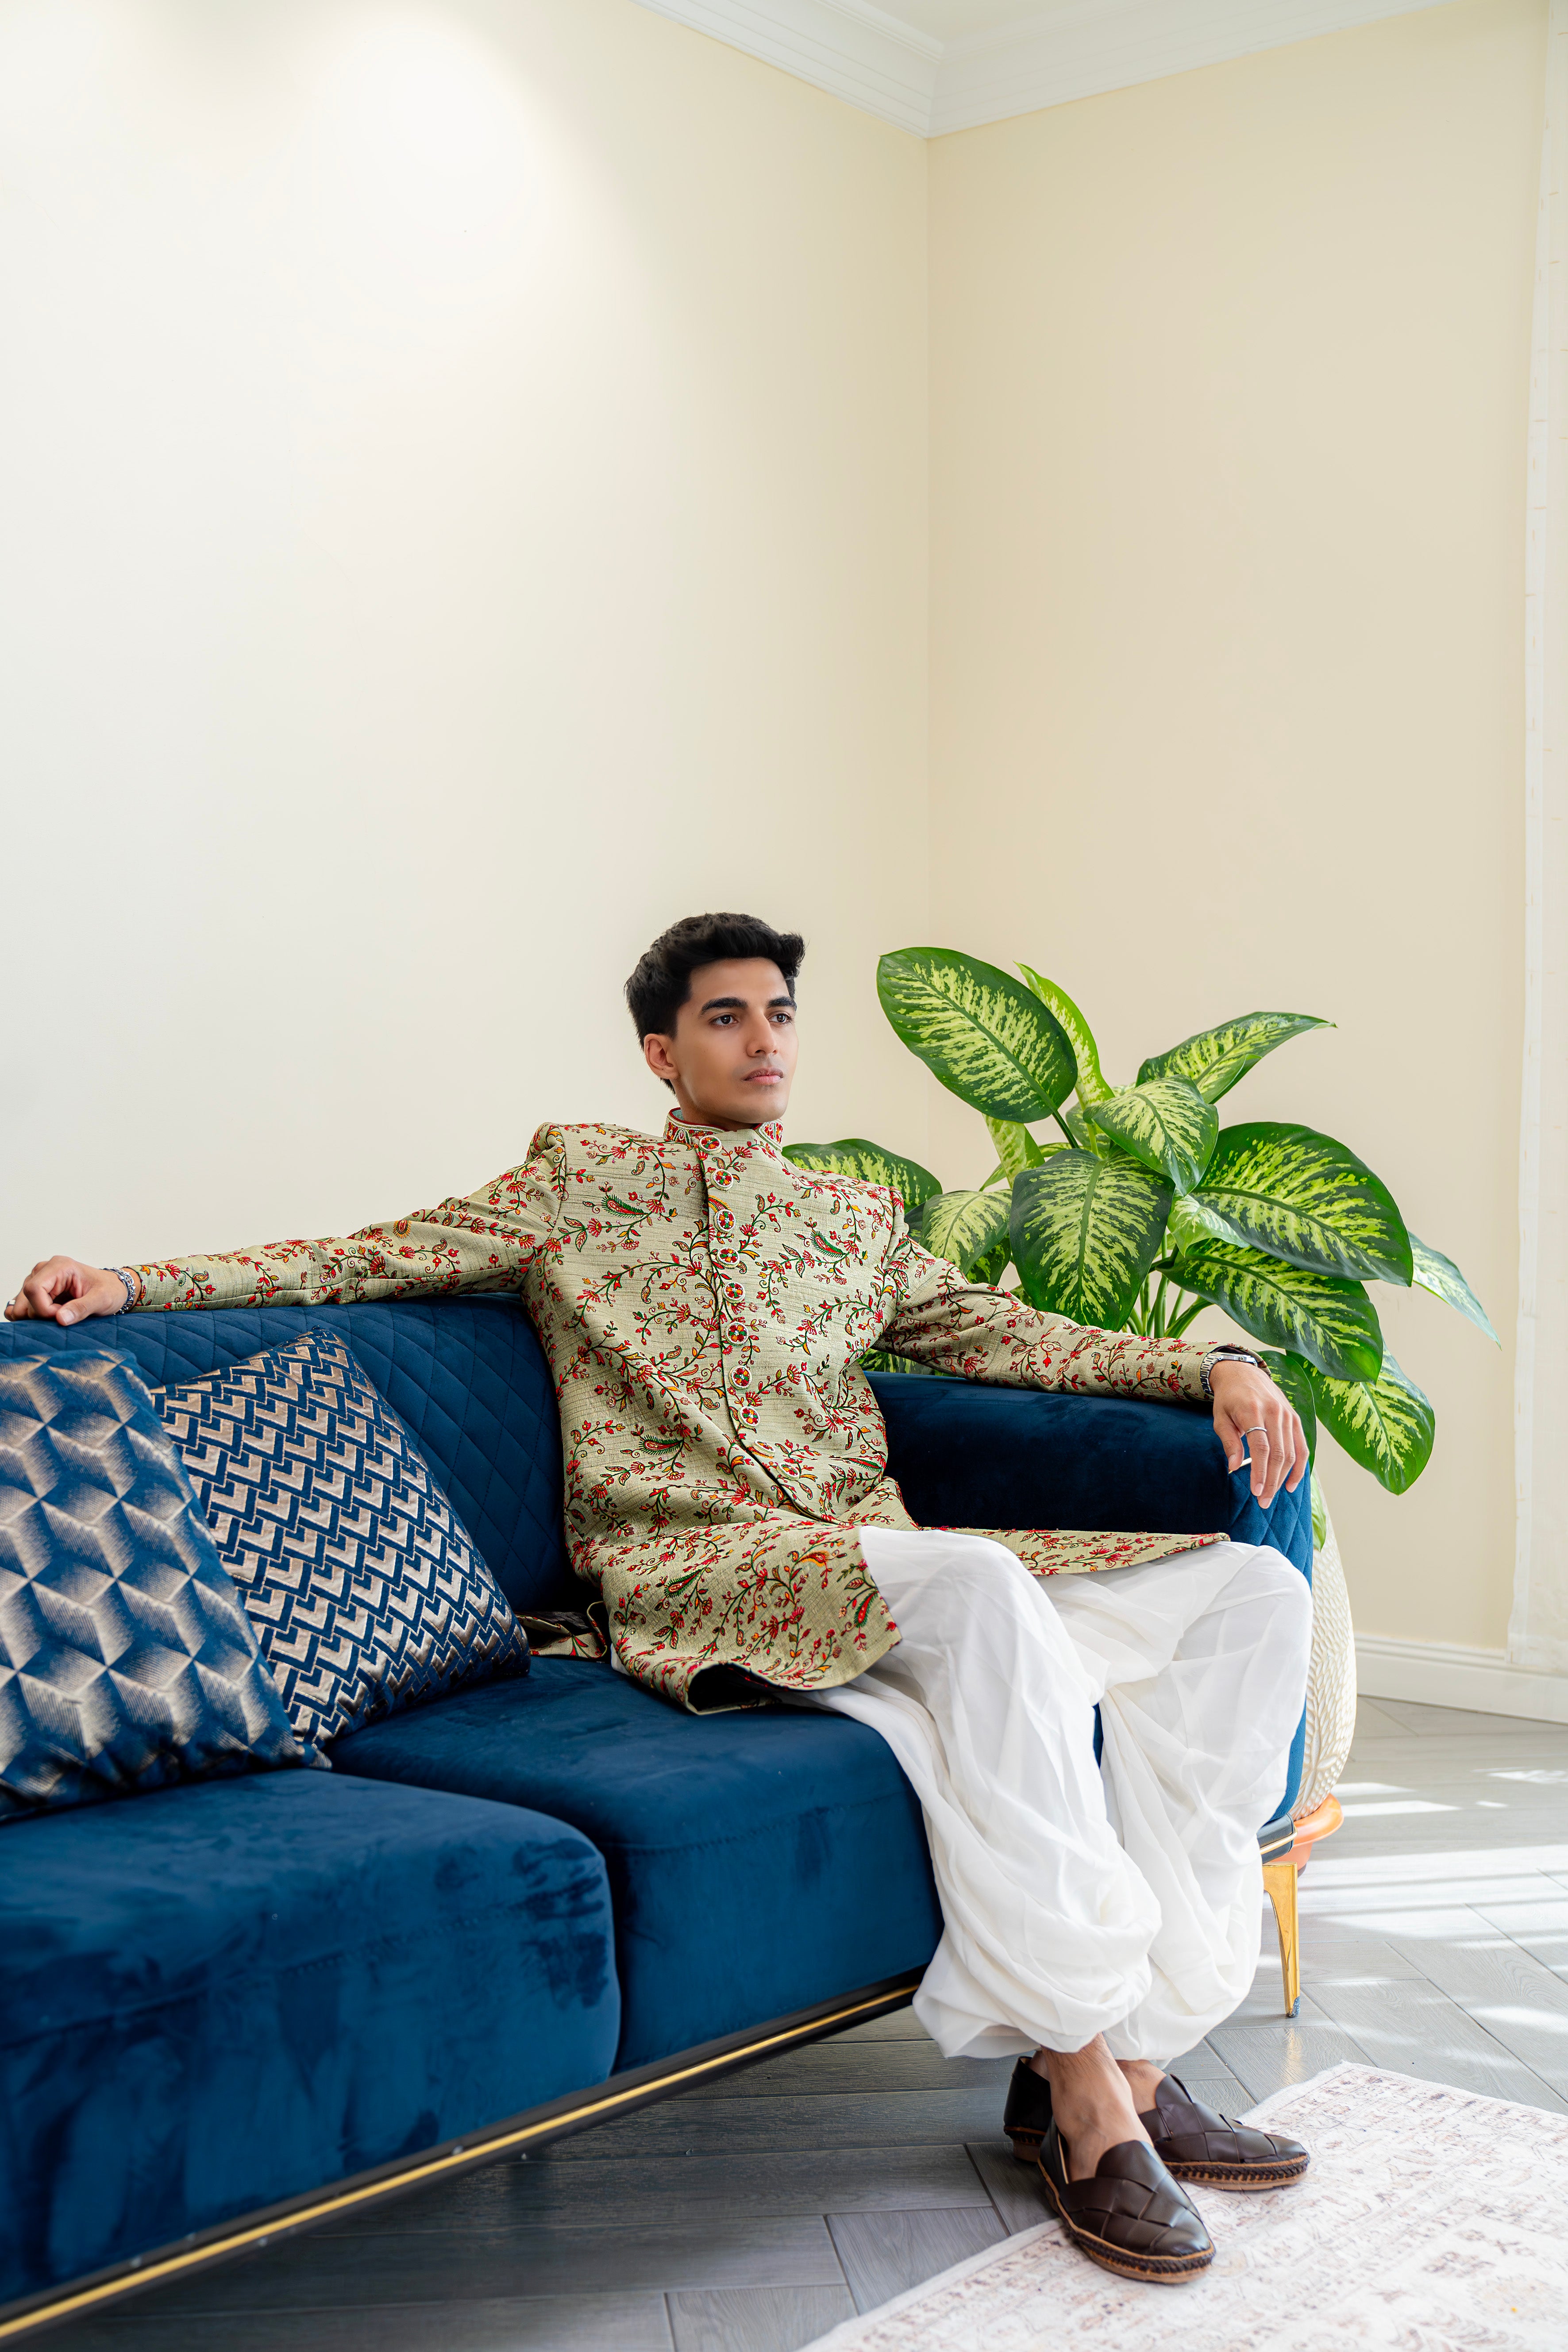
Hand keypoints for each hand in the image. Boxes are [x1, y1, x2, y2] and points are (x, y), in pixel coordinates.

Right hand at [5, 1257, 132, 1323]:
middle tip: (63, 1316)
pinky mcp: (37, 1290)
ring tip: (59, 1314)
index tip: (62, 1316)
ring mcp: (39, 1279)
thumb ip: (82, 1308)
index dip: (44, 1309)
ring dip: (37, 1316)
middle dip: (41, 1314)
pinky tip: (49, 1317)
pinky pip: (23, 1306)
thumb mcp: (102, 1300)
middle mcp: (45, 1269)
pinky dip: (32, 1316)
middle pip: (25, 1297)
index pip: (34, 1289)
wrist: (114, 1289)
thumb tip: (60, 1318)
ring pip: (21, 1304)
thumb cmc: (109, 1290)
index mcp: (60, 1266)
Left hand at [1209, 1358, 1307, 1507]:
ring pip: (1291, 1453)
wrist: (1243, 1373)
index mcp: (1252, 1411)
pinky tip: (1291, 1484)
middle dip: (1271, 1480)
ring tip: (1272, 1495)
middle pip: (1278, 1454)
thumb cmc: (1228, 1399)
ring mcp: (1287, 1415)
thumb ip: (1229, 1441)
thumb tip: (1235, 1467)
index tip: (1256, 1492)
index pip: (1261, 1447)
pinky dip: (1299, 1467)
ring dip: (1284, 1478)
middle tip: (1263, 1501)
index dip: (1260, 1472)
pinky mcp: (1295, 1419)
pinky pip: (1302, 1447)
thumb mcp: (1220, 1417)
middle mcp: (1274, 1412)